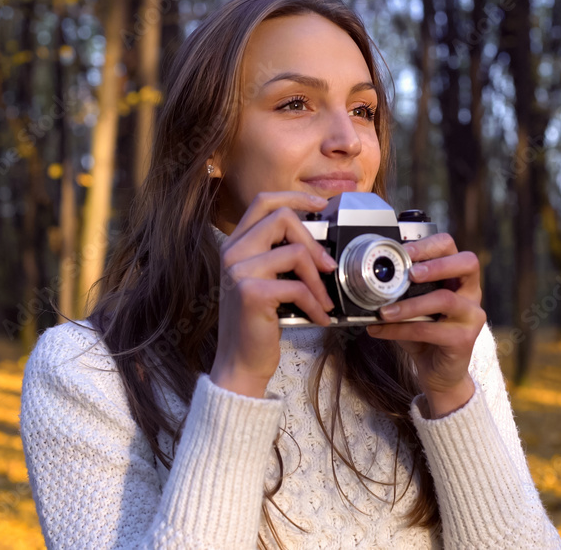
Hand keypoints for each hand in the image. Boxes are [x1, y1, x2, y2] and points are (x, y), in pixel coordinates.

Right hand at [210, 191, 336, 397]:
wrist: (241, 363)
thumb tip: (320, 245)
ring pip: (295, 252)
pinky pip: (298, 286)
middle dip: (313, 241)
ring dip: (318, 280)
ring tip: (325, 301)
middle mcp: (232, 252)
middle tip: (328, 267)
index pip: (264, 202)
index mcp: (236, 245)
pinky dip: (316, 304)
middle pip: (281, 217)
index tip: (321, 205)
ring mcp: (238, 271)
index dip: (295, 197)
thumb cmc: (257, 324)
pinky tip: (319, 318)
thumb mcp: (268, 283)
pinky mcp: (251, 292)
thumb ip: (281, 259)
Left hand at [365, 233, 485, 417]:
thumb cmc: (424, 334)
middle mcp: (471, 292)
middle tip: (410, 273)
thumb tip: (366, 277)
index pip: (451, 247)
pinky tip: (380, 330)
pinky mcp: (465, 339)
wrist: (438, 372)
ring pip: (445, 299)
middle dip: (436, 264)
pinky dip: (401, 330)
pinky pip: (430, 330)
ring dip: (410, 304)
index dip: (429, 244)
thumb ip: (400, 290)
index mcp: (458, 277)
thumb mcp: (411, 306)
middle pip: (468, 263)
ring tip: (383, 311)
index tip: (404, 251)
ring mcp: (472, 316)